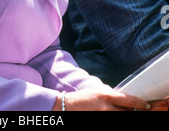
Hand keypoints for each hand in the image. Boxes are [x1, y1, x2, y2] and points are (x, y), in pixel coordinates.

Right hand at [52, 86, 167, 110]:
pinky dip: (114, 118)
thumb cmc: (82, 98)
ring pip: (121, 117)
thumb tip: (120, 97)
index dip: (140, 103)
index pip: (128, 100)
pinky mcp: (99, 122)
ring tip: (117, 111)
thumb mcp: (97, 92)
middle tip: (135, 111)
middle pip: (127, 112)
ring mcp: (103, 116)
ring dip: (123, 115)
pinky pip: (112, 121)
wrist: (67, 107)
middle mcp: (106, 107)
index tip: (146, 105)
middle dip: (132, 112)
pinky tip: (112, 114)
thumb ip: (109, 94)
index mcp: (106, 96)